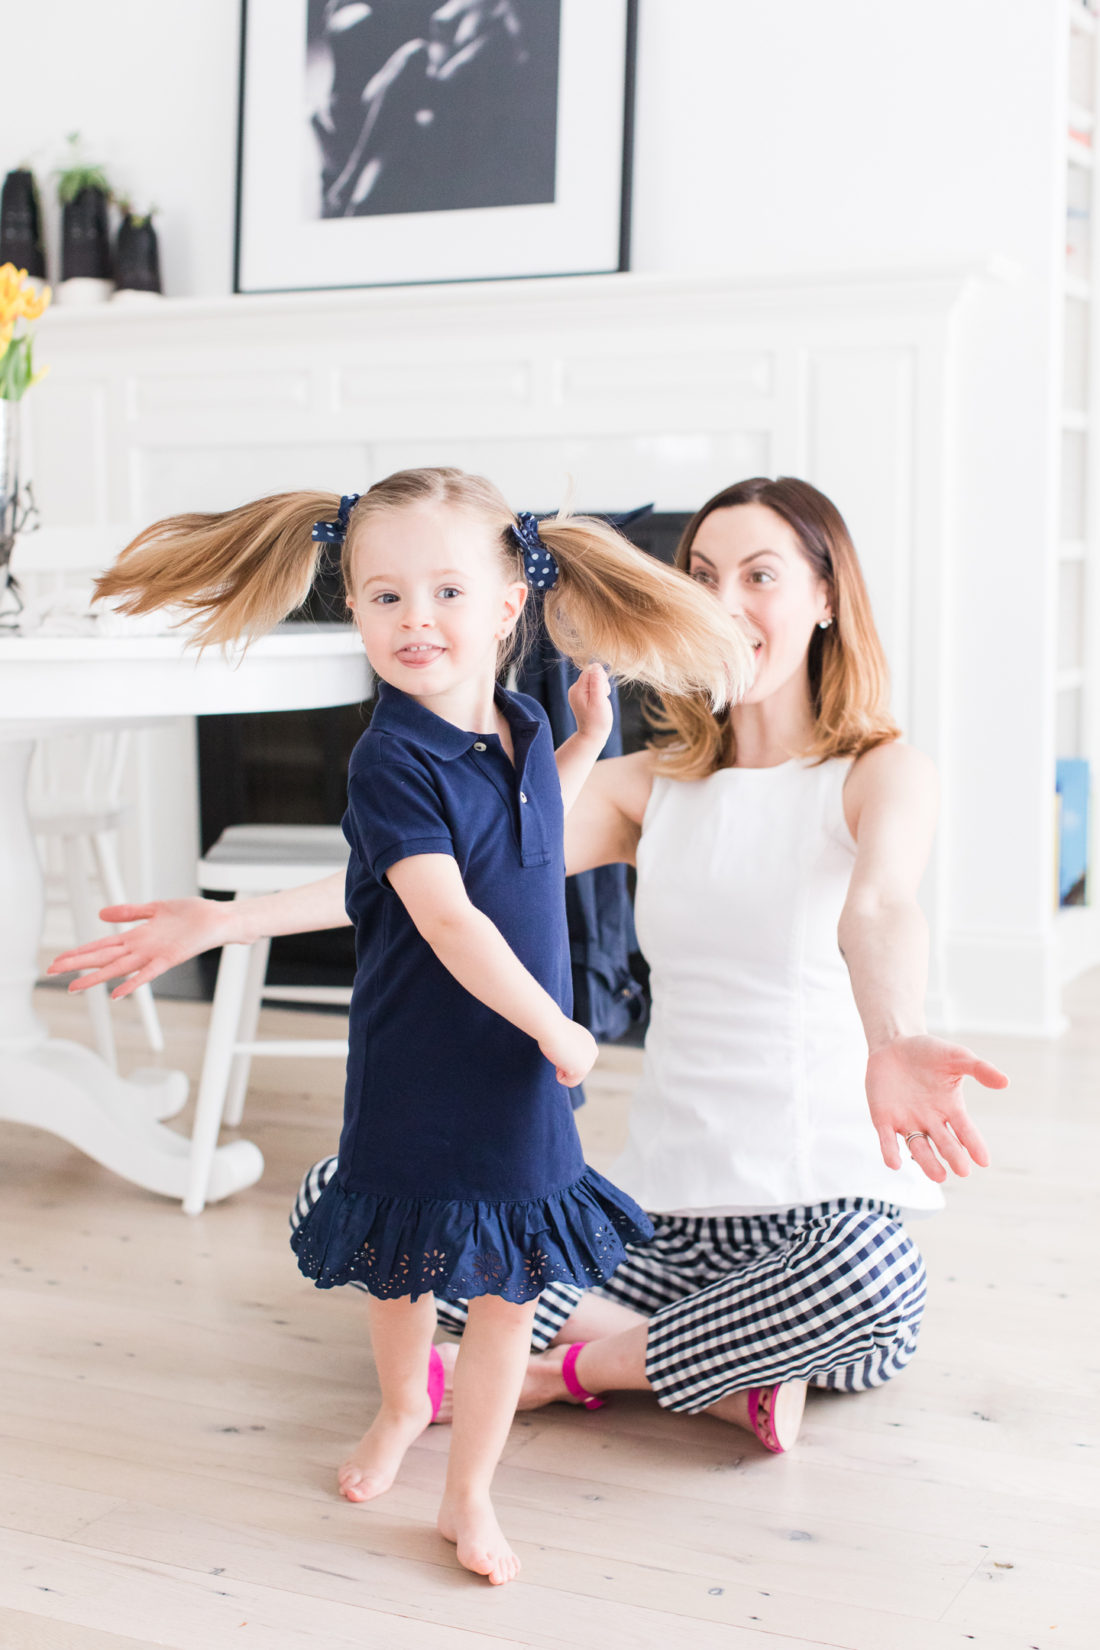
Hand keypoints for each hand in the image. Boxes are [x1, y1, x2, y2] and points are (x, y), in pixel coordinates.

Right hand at [47, 898, 237, 999]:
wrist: (220, 918)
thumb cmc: (193, 914)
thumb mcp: (156, 907)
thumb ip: (130, 912)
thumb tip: (102, 913)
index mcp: (137, 936)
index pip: (101, 946)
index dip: (79, 952)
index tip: (57, 959)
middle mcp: (142, 948)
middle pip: (103, 958)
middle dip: (77, 964)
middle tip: (51, 972)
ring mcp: (154, 955)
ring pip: (118, 967)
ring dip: (95, 977)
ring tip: (73, 986)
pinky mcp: (170, 958)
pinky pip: (148, 973)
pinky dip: (132, 983)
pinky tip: (116, 994)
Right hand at [538, 1014, 598, 1086]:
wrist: (551, 1027)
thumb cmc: (551, 1030)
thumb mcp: (565, 1038)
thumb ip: (570, 1048)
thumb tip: (566, 1057)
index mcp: (589, 1042)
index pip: (576, 1060)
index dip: (563, 1056)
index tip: (559, 1045)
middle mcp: (593, 1051)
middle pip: (576, 1070)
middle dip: (564, 1064)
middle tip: (558, 1050)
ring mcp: (589, 1061)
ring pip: (573, 1077)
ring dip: (562, 1069)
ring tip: (559, 1054)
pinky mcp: (583, 1069)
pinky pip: (570, 1083)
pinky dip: (560, 1077)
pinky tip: (559, 1061)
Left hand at [567, 663, 612, 746]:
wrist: (592, 735)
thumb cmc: (597, 720)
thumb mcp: (599, 700)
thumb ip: (597, 682)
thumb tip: (596, 666)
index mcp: (577, 689)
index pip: (591, 670)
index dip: (601, 678)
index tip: (603, 692)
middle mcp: (575, 688)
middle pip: (592, 673)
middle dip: (601, 683)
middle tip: (602, 698)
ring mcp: (578, 692)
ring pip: (594, 679)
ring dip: (602, 688)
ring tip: (601, 701)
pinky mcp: (582, 695)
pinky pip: (593, 685)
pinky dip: (599, 692)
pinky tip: (599, 702)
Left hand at [866, 1034, 1007, 1182]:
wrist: (894, 1044)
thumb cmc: (929, 1052)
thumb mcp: (956, 1056)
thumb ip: (980, 1068)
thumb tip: (1006, 1081)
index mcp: (950, 1109)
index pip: (965, 1131)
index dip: (974, 1145)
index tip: (983, 1161)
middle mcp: (931, 1121)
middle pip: (944, 1143)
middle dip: (954, 1156)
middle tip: (963, 1170)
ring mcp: (907, 1122)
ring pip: (918, 1147)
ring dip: (927, 1162)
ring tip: (938, 1176)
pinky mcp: (884, 1119)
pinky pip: (887, 1139)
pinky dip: (890, 1151)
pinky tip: (894, 1163)